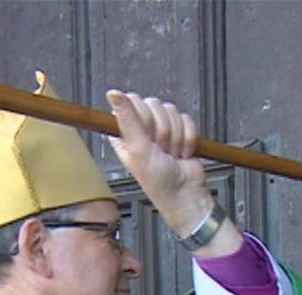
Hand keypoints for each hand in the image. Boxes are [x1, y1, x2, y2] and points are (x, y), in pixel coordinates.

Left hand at [105, 90, 213, 235]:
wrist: (185, 194)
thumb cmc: (157, 181)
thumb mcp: (137, 148)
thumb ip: (128, 118)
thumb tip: (113, 93)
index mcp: (125, 131)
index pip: (133, 102)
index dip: (144, 118)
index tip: (146, 137)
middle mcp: (142, 128)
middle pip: (154, 104)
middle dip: (162, 130)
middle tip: (160, 149)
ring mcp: (163, 129)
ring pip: (172, 111)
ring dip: (176, 136)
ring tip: (171, 154)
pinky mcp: (181, 131)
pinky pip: (187, 120)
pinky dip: (188, 138)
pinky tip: (182, 153)